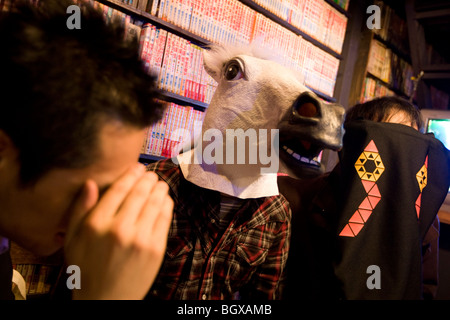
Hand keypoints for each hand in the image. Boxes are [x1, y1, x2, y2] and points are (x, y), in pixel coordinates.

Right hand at [64, 163, 172, 299]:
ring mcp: (140, 239)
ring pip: (155, 203)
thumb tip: (91, 183)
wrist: (106, 300)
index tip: (137, 167)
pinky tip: (165, 199)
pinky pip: (164, 219)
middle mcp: (119, 229)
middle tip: (151, 174)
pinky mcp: (156, 249)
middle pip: (139, 193)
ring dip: (159, 189)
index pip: (118, 190)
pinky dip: (167, 205)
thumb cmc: (86, 268)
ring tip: (160, 183)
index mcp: (97, 224)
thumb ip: (80, 210)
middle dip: (147, 179)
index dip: (130, 175)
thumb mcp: (73, 239)